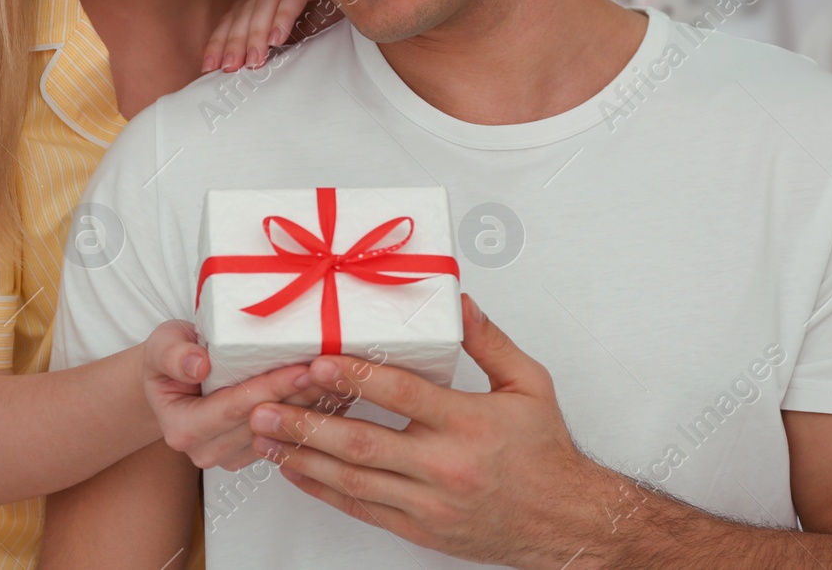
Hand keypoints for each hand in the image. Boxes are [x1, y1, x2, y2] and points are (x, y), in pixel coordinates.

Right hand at [143, 320, 335, 470]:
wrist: (175, 377)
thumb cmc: (171, 357)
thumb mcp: (162, 344)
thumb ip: (174, 354)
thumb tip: (198, 365)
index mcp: (182, 429)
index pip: (236, 407)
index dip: (272, 388)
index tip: (303, 367)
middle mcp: (206, 451)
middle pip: (264, 423)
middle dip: (301, 396)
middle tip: (336, 370)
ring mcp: (231, 458)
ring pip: (282, 433)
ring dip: (313, 407)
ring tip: (343, 379)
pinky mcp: (252, 454)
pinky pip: (288, 437)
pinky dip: (312, 415)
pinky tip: (337, 393)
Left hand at [201, 0, 341, 72]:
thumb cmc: (332, 13)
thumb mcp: (299, 29)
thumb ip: (275, 40)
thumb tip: (250, 67)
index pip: (235, 13)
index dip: (220, 39)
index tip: (209, 65)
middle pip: (245, 9)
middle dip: (234, 40)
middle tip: (229, 68)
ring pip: (265, 2)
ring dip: (257, 34)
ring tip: (253, 60)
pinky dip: (283, 18)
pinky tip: (277, 40)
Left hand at [245, 294, 617, 568]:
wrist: (567, 524)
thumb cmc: (547, 455)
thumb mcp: (530, 385)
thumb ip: (489, 341)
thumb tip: (459, 303)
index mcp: (469, 423)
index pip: (404, 395)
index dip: (357, 377)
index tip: (319, 361)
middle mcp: (444, 466)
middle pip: (363, 443)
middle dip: (307, 422)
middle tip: (265, 404)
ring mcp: (428, 502)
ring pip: (352, 480)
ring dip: (303, 456)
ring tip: (265, 436)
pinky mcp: (420, 528)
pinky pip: (362, 508)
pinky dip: (324, 489)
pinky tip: (296, 469)